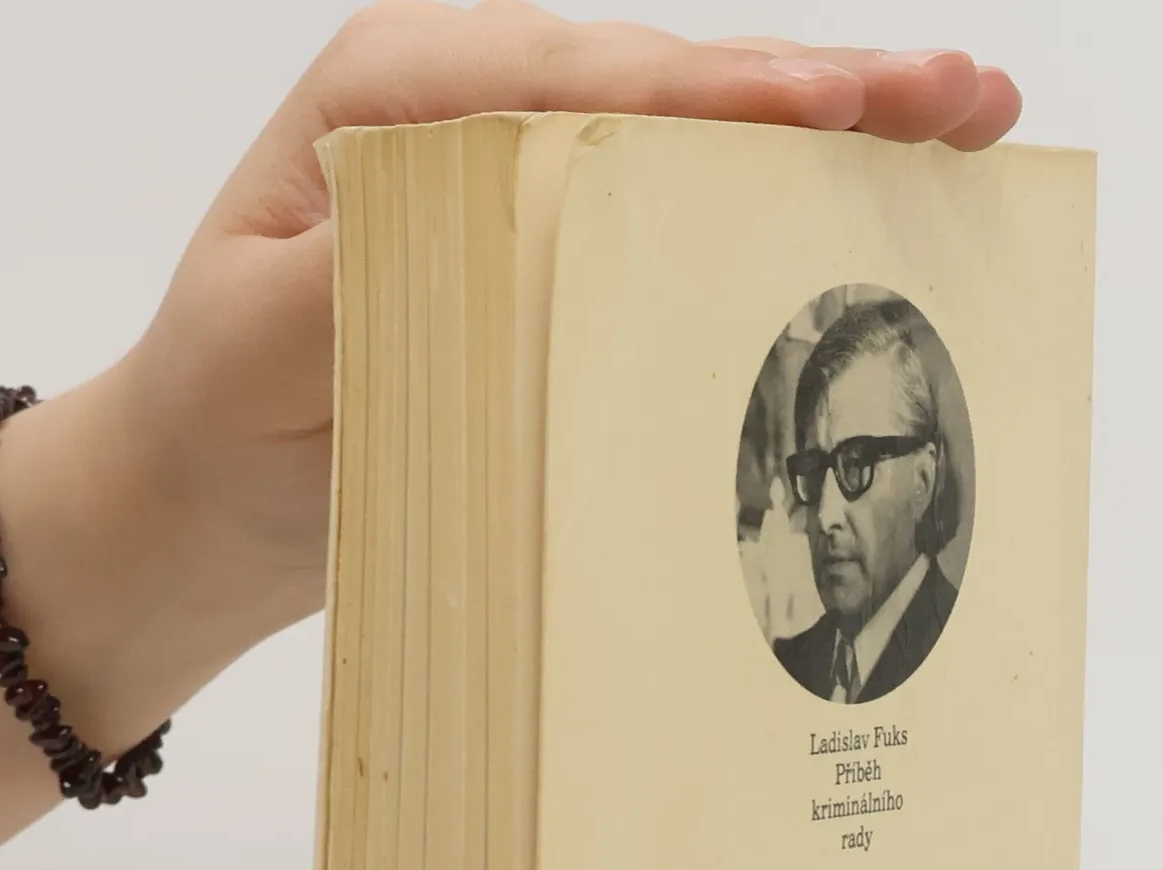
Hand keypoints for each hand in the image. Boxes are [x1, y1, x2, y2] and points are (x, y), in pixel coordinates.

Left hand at [121, 0, 1023, 645]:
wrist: (197, 496)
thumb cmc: (214, 414)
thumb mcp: (257, 342)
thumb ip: (372, 273)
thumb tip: (506, 228)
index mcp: (403, 98)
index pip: (589, 81)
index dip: (724, 95)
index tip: (838, 106)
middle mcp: (475, 113)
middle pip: (673, 87)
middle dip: (824, 93)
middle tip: (964, 100)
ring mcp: (523, 179)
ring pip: (697, 141)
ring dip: (833, 136)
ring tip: (964, 126)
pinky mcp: (552, 253)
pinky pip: (677, 215)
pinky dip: (778, 208)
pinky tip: (870, 201)